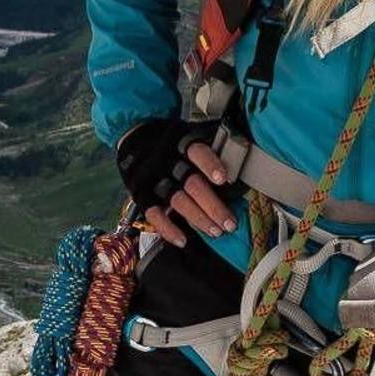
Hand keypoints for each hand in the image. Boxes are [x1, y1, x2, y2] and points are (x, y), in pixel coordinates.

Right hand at [114, 119, 237, 247]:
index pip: (197, 152)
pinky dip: (167, 229)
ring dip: (198, 219)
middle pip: (192, 184)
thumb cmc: (173, 142)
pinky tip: (183, 240)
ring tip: (216, 232)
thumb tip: (240, 170)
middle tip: (230, 223)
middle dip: (213, 206)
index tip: (223, 179)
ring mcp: (153, 179)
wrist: (134, 137)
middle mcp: (167, 161)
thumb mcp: (188, 135)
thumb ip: (209, 149)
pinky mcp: (141, 194)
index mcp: (181, 142)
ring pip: (178, 201)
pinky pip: (154, 214)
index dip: (210, 165)